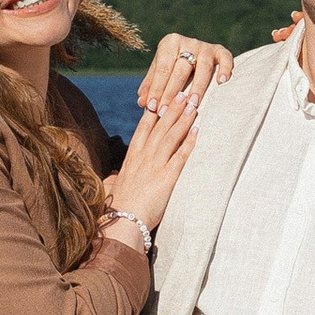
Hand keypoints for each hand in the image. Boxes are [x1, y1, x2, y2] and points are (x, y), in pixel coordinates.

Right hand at [108, 82, 199, 236]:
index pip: (143, 129)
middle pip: (160, 127)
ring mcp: (155, 166)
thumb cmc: (121, 209)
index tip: (160, 96)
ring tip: (193, 103)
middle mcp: (143, 157)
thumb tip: (117, 178)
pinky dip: (189, 142)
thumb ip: (121, 178)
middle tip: (183, 92)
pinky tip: (197, 130)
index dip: (153, 112)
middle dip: (172, 108)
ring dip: (183, 118)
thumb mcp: (118, 187)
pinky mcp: (167, 178)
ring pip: (170, 136)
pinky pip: (180, 156)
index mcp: (132, 158)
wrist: (123, 222)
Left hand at [135, 30, 234, 115]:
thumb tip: (142, 102)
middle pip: (180, 70)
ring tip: (192, 105)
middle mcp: (188, 41)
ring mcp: (205, 46)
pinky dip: (224, 69)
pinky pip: (225, 58)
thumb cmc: (174, 66)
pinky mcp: (221, 50)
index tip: (152, 108)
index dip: (156, 89)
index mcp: (169, 43)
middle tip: (167, 112)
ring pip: (203, 67)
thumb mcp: (161, 73)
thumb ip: (151, 86)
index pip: (162, 69)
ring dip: (197, 87)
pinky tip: (222, 83)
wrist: (196, 53)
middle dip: (172, 93)